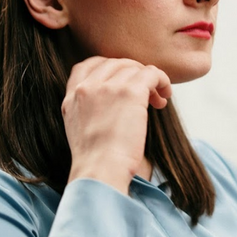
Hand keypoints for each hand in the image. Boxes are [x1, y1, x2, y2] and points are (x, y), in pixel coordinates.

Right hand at [62, 56, 171, 193]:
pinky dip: (162, 81)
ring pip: (135, 69)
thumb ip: (88, 108)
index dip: (109, 67)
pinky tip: (165, 96)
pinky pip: (152, 73)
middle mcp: (88, 87)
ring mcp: (108, 87)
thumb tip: (110, 102)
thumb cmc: (96, 161)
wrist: (100, 172)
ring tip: (157, 100)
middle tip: (145, 92)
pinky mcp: (131, 91)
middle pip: (116, 63)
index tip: (123, 78)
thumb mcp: (77, 128)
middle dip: (133, 73)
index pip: (88, 65)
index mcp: (72, 95)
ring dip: (149, 81)